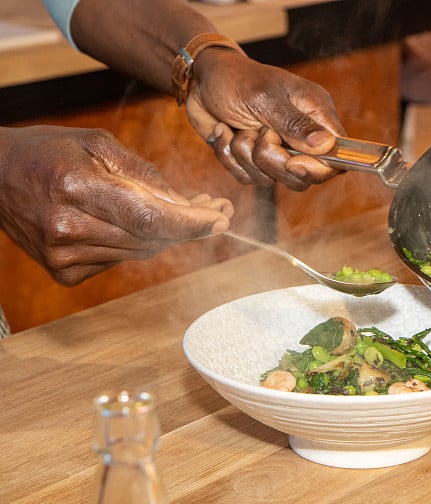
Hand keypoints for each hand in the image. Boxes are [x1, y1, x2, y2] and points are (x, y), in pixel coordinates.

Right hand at [0, 126, 233, 284]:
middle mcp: (68, 227)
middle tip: (217, 213)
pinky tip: (142, 226)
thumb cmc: (49, 151)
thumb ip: (144, 176)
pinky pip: (119, 260)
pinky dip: (137, 243)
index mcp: (76, 187)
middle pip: (150, 238)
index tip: (221, 220)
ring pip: (139, 251)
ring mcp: (63, 255)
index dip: (191, 223)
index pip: (149, 217)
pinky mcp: (63, 272)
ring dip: (168, 236)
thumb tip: (187, 205)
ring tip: (191, 214)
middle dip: (189, 227)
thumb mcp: (97, 143)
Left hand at [185, 49, 346, 190]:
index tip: (291, 162)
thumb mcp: (264, 99)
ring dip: (245, 155)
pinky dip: (229, 158)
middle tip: (257, 133)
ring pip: (271, 180)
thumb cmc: (234, 79)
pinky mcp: (254, 159)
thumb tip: (327, 145)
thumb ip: (295, 124)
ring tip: (238, 127)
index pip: (336, 156)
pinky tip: (225, 131)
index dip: (318, 169)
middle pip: (303, 176)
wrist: (199, 78)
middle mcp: (301, 135)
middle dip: (272, 160)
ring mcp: (278, 149)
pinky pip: (247, 178)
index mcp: (315, 114)